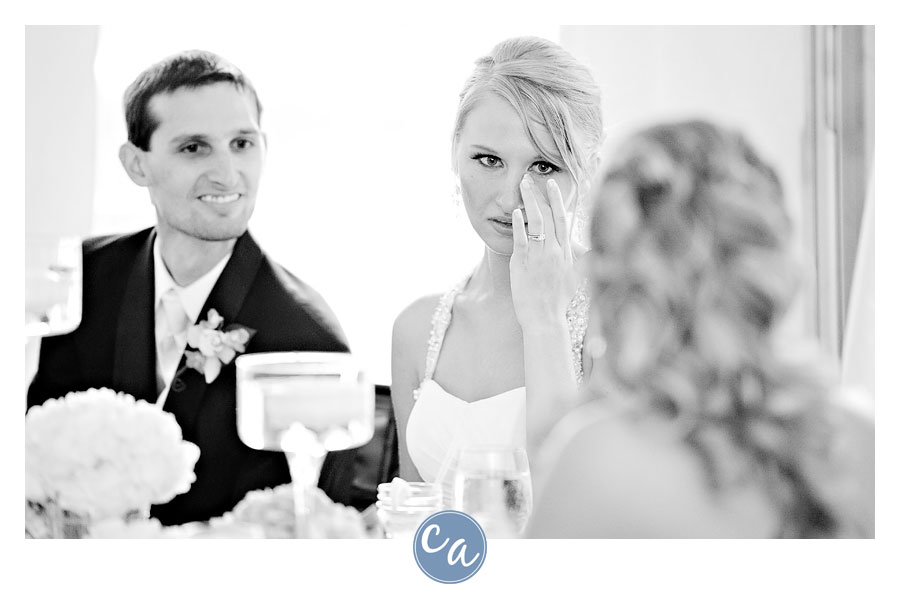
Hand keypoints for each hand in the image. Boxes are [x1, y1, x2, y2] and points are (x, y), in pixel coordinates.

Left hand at [510, 175, 575, 332]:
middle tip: (532, 176)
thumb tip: (592, 250)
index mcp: (566, 253)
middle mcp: (555, 251)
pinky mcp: (524, 264)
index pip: (563, 220)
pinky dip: (519, 224)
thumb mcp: (575, 279)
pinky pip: (522, 239)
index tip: (552, 184)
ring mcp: (539, 256)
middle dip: (541, 194)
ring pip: (536, 222)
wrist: (545, 319)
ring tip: (522, 185)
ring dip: (529, 201)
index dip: (558, 200)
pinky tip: (516, 211)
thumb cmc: (558, 302)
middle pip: (549, 215)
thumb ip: (582, 261)